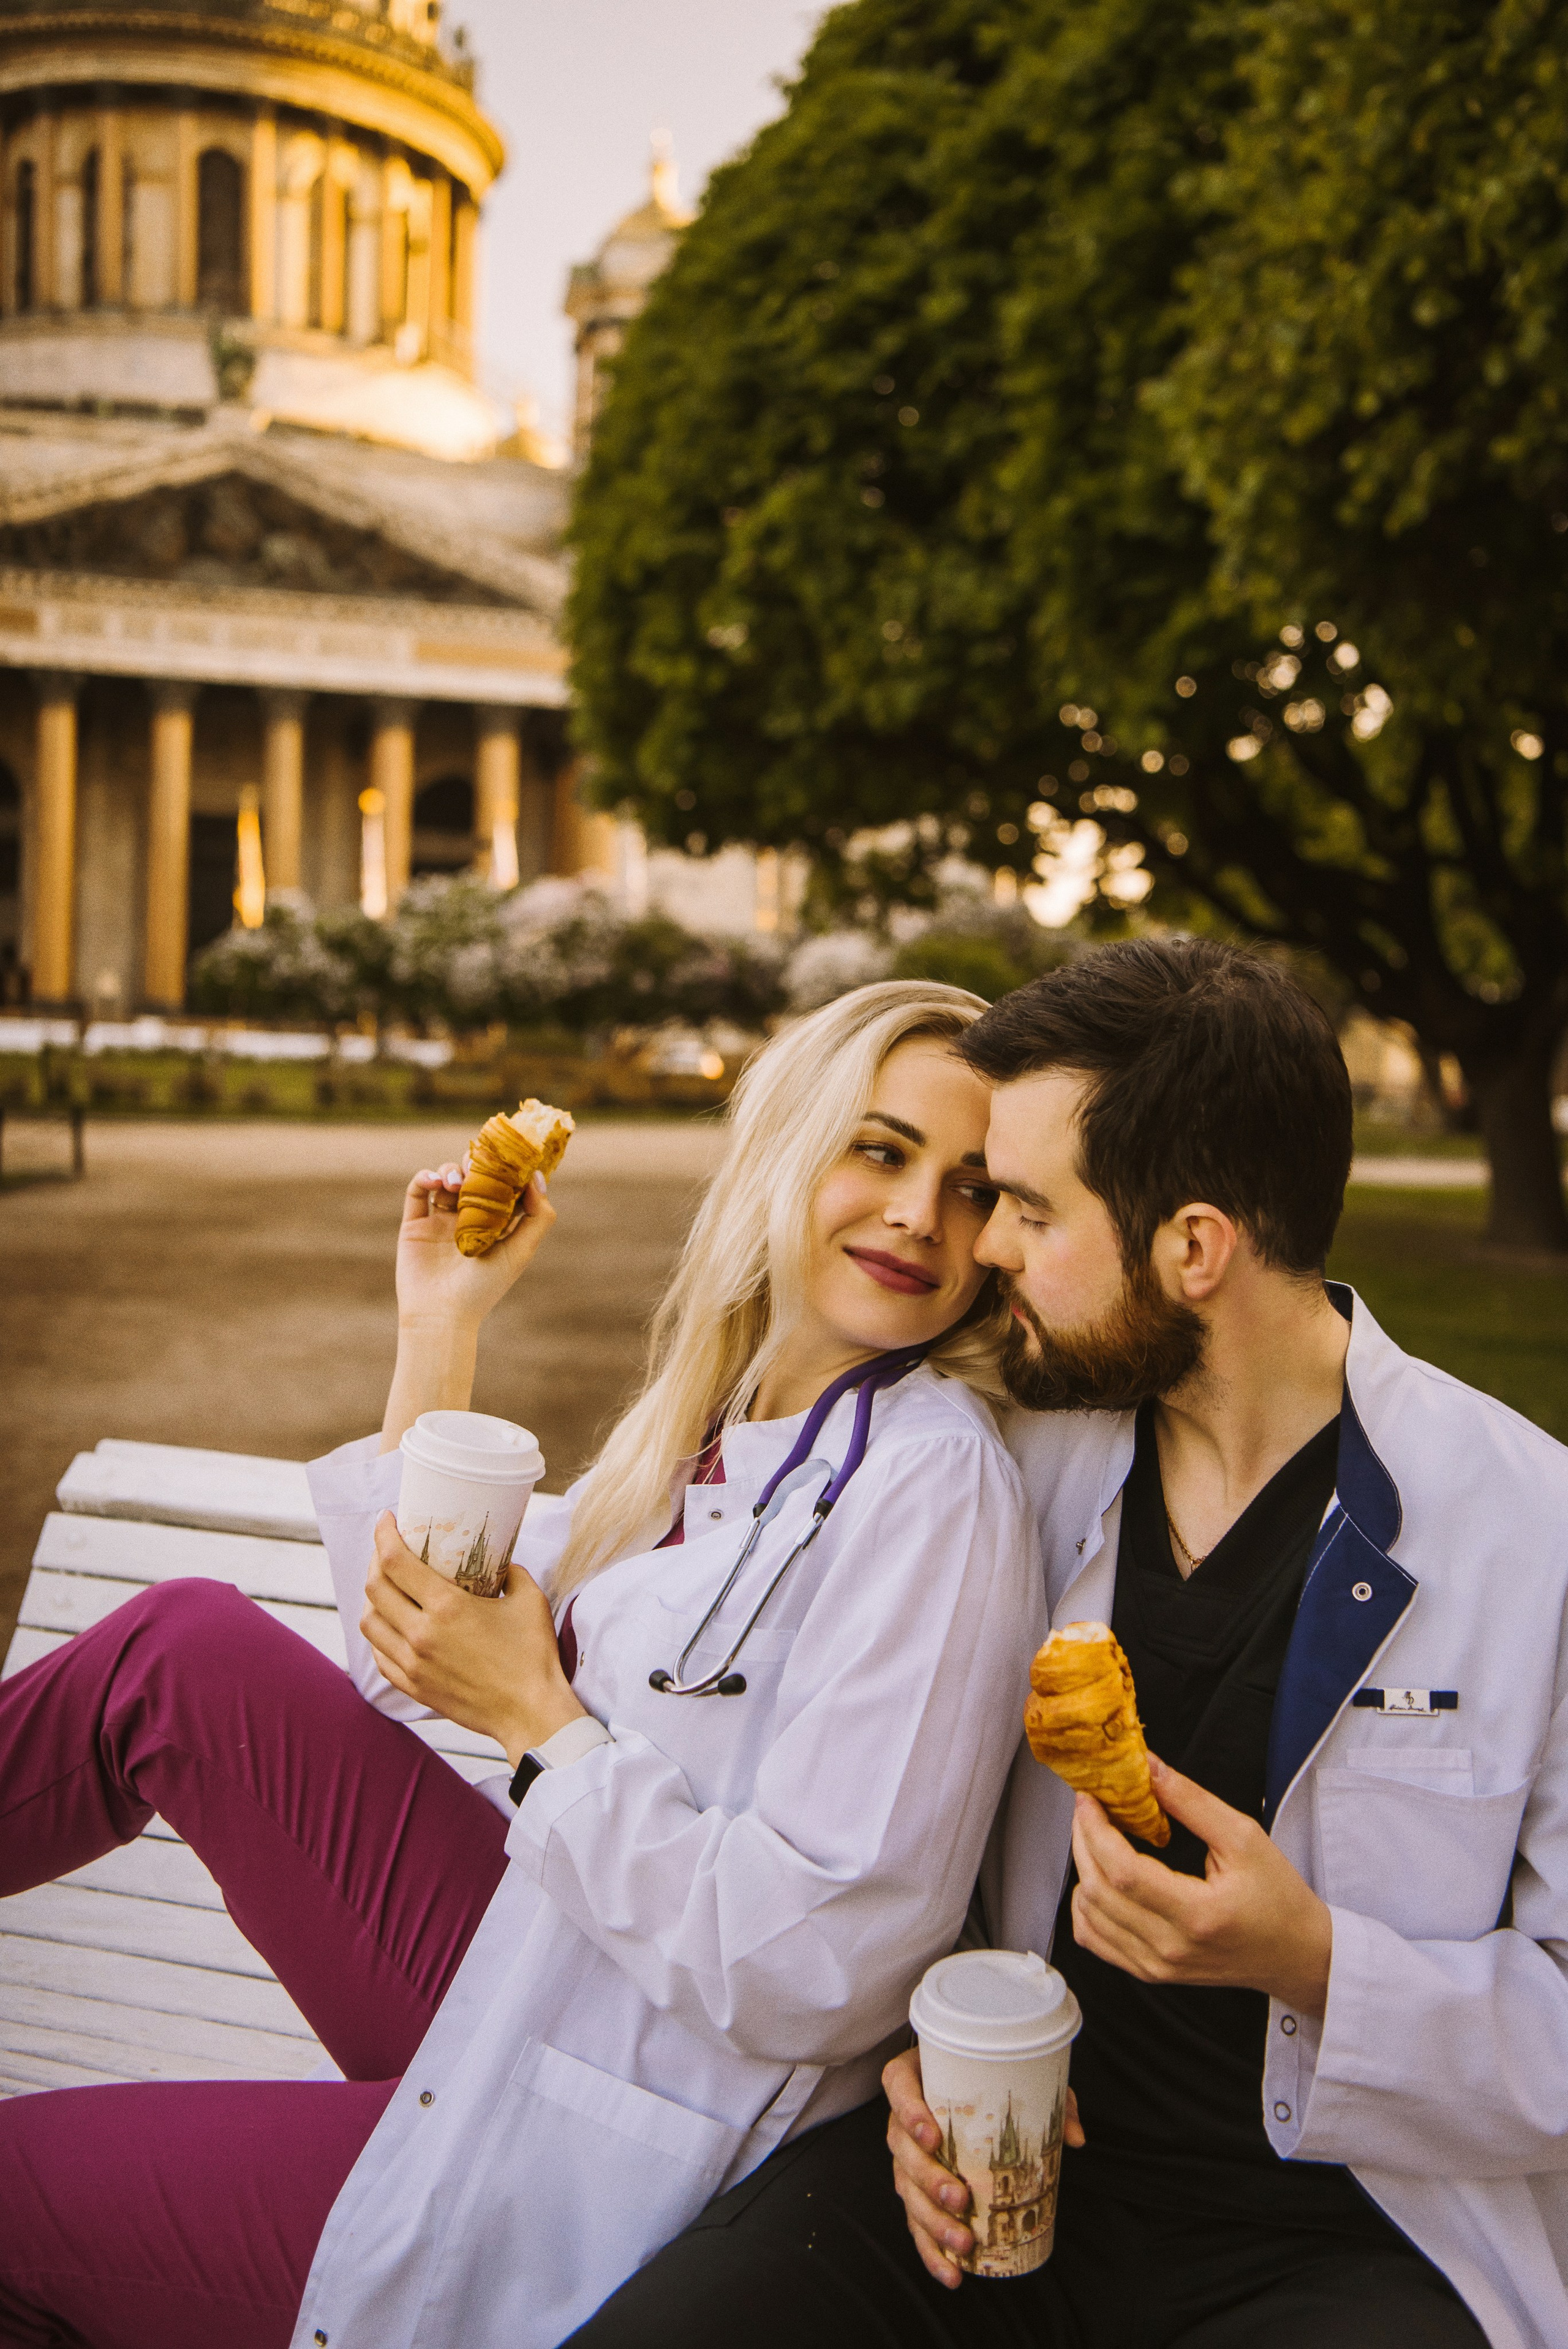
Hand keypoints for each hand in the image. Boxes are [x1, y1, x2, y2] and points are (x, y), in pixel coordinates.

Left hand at [361, 1511, 585, 1764]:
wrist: (530, 1714)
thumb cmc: (533, 1657)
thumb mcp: (529, 1601)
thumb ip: (511, 1574)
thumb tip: (500, 1564)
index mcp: (447, 1608)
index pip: (395, 1562)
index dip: (383, 1535)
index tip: (386, 1519)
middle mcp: (421, 1634)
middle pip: (375, 1588)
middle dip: (375, 1560)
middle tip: (388, 1549)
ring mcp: (413, 1664)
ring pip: (370, 1623)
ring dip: (372, 1599)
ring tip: (387, 1588)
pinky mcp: (414, 1687)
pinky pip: (380, 1656)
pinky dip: (379, 1635)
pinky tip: (392, 1626)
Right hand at [394, 1162, 555, 1335]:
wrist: (440, 1315)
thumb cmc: (484, 1288)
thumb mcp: (520, 1252)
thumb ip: (538, 1217)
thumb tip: (537, 1178)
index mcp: (495, 1226)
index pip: (502, 1187)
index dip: (506, 1169)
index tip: (509, 1154)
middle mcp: (467, 1220)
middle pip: (472, 1177)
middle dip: (476, 1164)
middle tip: (478, 1163)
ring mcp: (440, 1221)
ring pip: (446, 1179)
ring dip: (452, 1170)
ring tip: (457, 1183)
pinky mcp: (414, 1225)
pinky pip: (417, 1192)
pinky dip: (424, 1177)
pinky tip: (435, 1181)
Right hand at [883, 2045, 1084, 2289]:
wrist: (970, 2092)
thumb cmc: (990, 2080)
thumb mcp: (1020, 2077)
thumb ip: (1049, 2099)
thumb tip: (1074, 2138)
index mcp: (916, 2077)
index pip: (898, 2085)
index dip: (909, 2112)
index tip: (933, 2136)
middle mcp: (903, 2119)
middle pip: (902, 2149)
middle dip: (928, 2179)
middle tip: (959, 2198)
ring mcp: (906, 2157)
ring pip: (906, 2190)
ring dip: (932, 2220)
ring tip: (963, 2241)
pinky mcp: (915, 2191)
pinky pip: (915, 2222)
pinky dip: (931, 2251)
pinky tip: (951, 2272)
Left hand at [1071, 1755, 1332, 2016]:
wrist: (1295, 1954)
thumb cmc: (1277, 1896)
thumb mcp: (1244, 1837)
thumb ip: (1191, 1801)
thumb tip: (1148, 1767)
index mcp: (1197, 1914)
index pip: (1123, 1872)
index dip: (1096, 1830)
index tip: (1089, 1798)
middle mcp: (1171, 1948)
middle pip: (1098, 1892)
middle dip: (1082, 1841)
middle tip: (1089, 1809)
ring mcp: (1157, 1967)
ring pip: (1088, 1917)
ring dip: (1082, 1870)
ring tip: (1096, 1839)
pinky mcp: (1151, 1973)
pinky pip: (1095, 1941)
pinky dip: (1086, 1907)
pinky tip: (1100, 1880)